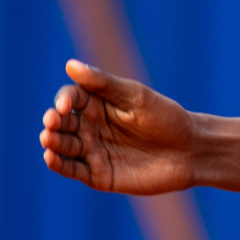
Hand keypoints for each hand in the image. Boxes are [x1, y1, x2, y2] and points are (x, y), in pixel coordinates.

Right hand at [40, 59, 197, 194]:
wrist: (191, 150)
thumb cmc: (167, 118)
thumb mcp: (137, 97)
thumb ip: (104, 84)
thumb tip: (70, 65)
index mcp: (99, 104)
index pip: (71, 98)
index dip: (64, 100)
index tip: (65, 105)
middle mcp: (91, 127)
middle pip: (62, 123)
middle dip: (53, 122)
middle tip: (51, 122)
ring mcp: (93, 151)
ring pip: (63, 146)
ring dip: (53, 142)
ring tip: (48, 138)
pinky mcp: (98, 174)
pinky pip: (72, 170)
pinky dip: (59, 164)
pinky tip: (51, 157)